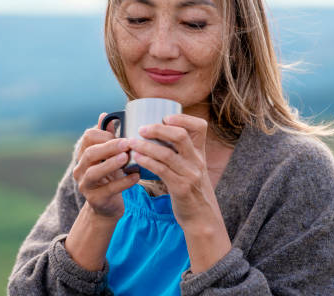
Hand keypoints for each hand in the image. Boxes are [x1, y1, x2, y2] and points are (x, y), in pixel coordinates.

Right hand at [73, 113, 139, 220]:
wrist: (107, 207)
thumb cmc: (110, 177)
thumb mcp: (108, 157)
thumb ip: (107, 138)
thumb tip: (104, 115)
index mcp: (84, 155)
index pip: (88, 137)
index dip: (105, 134)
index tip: (123, 136)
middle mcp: (80, 169)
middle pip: (90, 153)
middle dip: (109, 147)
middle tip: (127, 143)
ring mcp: (86, 186)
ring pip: (94, 172)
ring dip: (111, 163)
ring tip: (127, 158)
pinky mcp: (96, 200)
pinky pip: (110, 189)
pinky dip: (124, 182)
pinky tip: (136, 176)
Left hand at [128, 114, 221, 229]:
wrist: (201, 217)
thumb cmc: (191, 188)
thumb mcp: (193, 166)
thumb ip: (181, 152)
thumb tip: (158, 133)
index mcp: (200, 152)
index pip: (201, 127)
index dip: (183, 118)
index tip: (165, 117)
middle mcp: (197, 161)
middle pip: (180, 136)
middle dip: (158, 129)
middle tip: (141, 128)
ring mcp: (190, 174)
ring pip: (167, 154)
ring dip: (146, 146)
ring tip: (132, 142)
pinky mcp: (181, 188)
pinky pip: (162, 171)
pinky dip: (147, 162)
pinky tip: (136, 158)